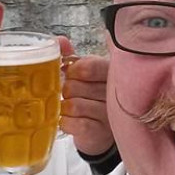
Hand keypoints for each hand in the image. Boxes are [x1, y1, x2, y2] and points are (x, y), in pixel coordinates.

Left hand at [57, 36, 113, 156]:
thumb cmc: (90, 98)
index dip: (72, 71)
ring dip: (65, 107)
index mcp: (111, 72)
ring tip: (70, 108)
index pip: (88, 67)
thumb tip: (60, 41)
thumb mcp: (84, 74)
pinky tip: (70, 121)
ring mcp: (109, 114)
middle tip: (70, 95)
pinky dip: (65, 122)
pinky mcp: (100, 132)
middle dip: (66, 91)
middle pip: (74, 86)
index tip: (70, 75)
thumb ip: (71, 56)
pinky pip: (73, 123)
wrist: (99, 133)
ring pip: (73, 105)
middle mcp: (114, 92)